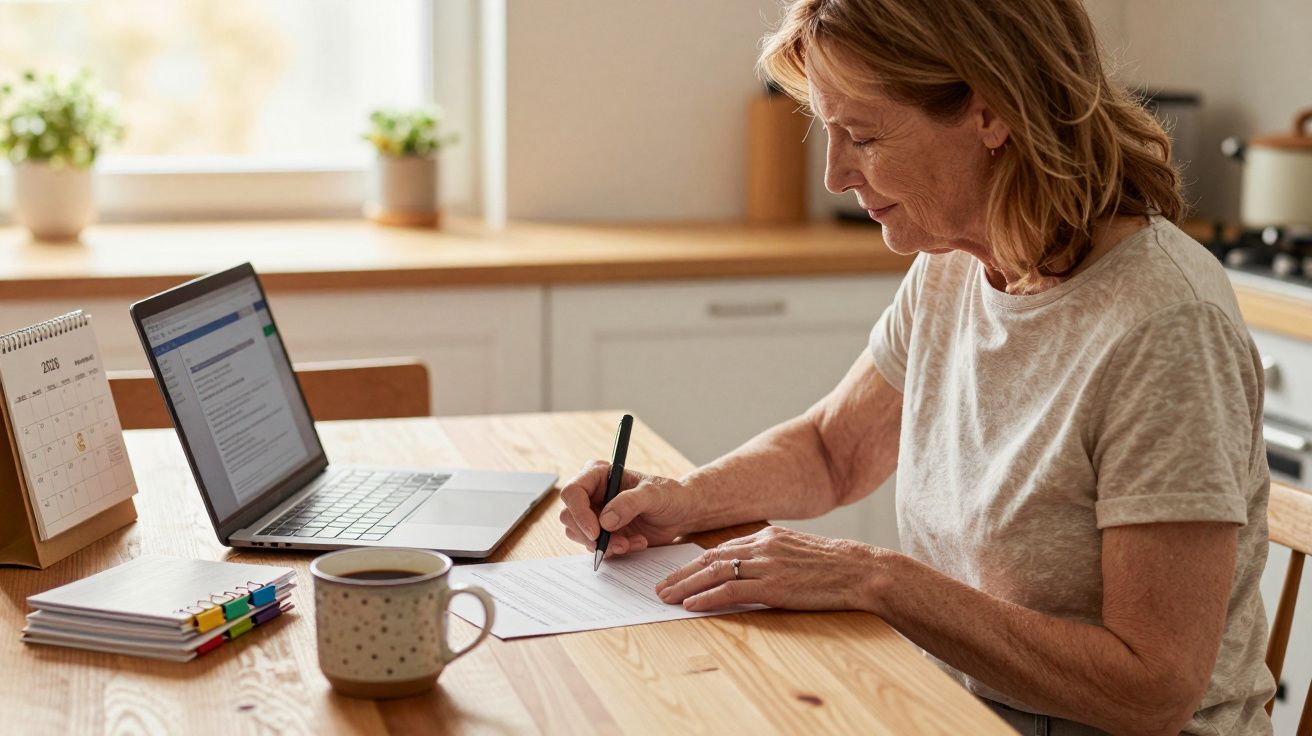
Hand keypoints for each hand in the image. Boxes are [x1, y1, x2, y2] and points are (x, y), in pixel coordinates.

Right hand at [557, 461, 695, 558]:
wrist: (680, 513)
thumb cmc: (669, 495)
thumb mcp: (654, 494)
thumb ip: (630, 503)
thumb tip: (604, 521)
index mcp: (598, 474)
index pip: (572, 492)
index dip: (579, 513)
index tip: (597, 532)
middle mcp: (591, 494)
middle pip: (569, 517)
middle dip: (592, 535)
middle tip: (620, 543)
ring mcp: (594, 514)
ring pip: (579, 535)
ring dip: (605, 545)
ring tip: (632, 542)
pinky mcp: (601, 533)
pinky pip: (595, 547)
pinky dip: (614, 551)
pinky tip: (636, 543)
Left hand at [654, 526, 883, 611]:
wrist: (861, 571)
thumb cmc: (834, 568)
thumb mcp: (798, 553)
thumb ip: (772, 557)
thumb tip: (750, 571)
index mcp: (768, 536)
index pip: (721, 548)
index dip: (695, 562)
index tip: (677, 573)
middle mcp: (763, 546)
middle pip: (710, 558)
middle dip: (681, 574)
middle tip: (660, 586)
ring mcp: (767, 565)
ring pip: (715, 573)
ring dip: (686, 586)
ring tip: (666, 597)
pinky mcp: (774, 585)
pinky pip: (731, 590)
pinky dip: (707, 597)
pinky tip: (692, 605)